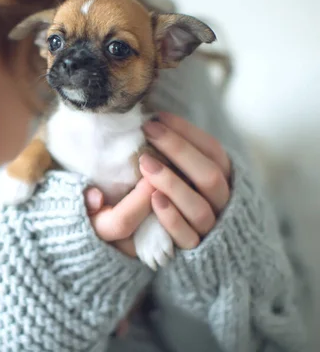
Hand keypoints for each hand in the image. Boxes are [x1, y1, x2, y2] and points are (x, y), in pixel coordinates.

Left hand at [85, 112, 231, 255]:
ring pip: (199, 207)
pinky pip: (187, 237)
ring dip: (172, 183)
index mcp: (227, 180)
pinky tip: (153, 199)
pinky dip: (171, 218)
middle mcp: (224, 203)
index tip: (158, 117)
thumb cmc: (187, 200)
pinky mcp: (196, 252)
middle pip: (209, 175)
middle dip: (178, 150)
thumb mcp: (190, 175)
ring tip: (145, 163)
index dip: (187, 132)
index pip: (213, 151)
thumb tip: (155, 120)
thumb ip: (181, 155)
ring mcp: (212, 229)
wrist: (205, 254)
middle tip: (148, 131)